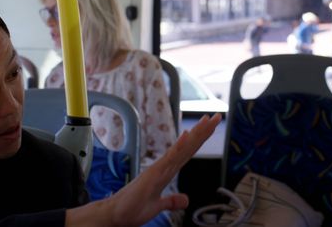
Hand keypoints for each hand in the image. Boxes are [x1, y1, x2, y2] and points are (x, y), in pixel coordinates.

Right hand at [66, 112, 221, 226]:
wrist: (115, 216)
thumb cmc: (132, 209)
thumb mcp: (158, 206)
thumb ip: (171, 201)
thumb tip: (185, 200)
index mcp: (167, 171)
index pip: (188, 152)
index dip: (200, 139)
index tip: (211, 127)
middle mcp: (164, 166)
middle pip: (188, 146)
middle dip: (202, 131)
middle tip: (216, 116)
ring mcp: (159, 168)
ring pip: (182, 148)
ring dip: (195, 134)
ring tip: (207, 120)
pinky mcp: (154, 174)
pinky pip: (169, 158)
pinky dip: (178, 147)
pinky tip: (187, 136)